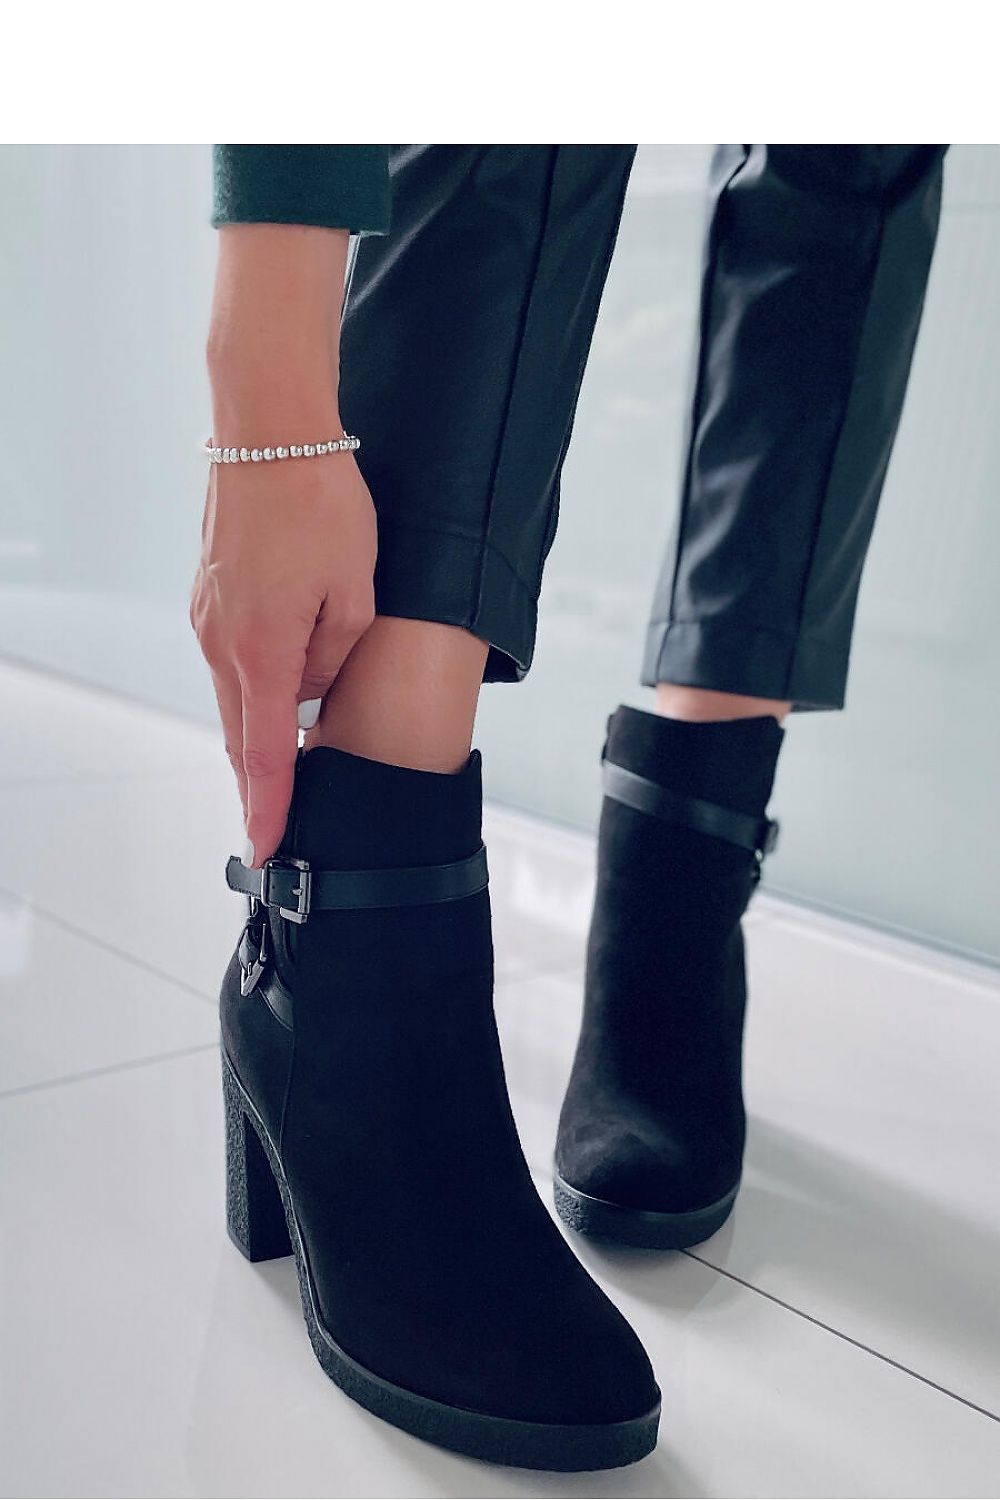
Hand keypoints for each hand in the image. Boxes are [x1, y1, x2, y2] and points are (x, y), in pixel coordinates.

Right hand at [190, 448, 376, 865]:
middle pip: (242, 735)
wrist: (270, 433)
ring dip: (262, 728)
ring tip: (294, 757)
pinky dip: (256, 686)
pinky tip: (282, 687)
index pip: (266, 754)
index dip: (267, 807)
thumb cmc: (320, 504)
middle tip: (281, 821)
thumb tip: (315, 693)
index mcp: (262, 651)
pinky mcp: (209, 597)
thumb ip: (336, 658)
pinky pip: (233, 660)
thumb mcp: (356, 592)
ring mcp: (208, 619)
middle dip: (261, 781)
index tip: (265, 848)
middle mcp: (222, 643)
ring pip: (237, 696)